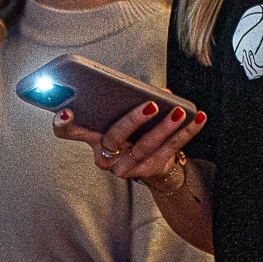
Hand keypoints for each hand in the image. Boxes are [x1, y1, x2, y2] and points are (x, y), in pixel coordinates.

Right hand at [54, 98, 206, 193]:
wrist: (154, 163)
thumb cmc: (134, 131)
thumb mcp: (126, 114)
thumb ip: (133, 97)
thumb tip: (161, 92)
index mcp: (92, 137)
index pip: (69, 131)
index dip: (64, 123)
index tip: (67, 111)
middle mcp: (105, 155)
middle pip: (114, 138)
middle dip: (132, 121)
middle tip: (150, 105)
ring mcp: (126, 166)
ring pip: (145, 146)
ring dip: (165, 128)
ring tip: (179, 112)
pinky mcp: (149, 170)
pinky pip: (170, 149)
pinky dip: (187, 131)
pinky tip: (199, 117)